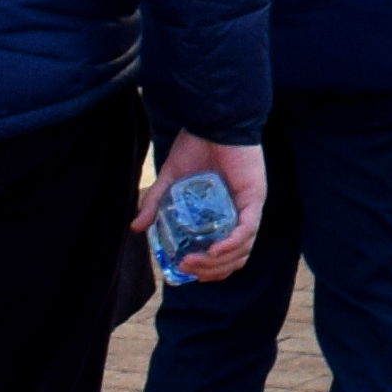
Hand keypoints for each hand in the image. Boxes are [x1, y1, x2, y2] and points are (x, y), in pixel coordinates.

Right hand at [140, 134, 267, 281]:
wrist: (213, 120)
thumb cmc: (197, 146)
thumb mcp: (170, 180)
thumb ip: (155, 203)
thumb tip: (135, 228)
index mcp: (225, 214)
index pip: (226, 255)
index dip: (209, 270)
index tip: (185, 272)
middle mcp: (241, 215)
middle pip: (235, 259)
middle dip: (209, 270)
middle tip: (184, 267)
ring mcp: (250, 207)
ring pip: (243, 249)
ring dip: (217, 262)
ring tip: (192, 262)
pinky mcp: (255, 197)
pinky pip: (248, 228)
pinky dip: (232, 244)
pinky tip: (213, 251)